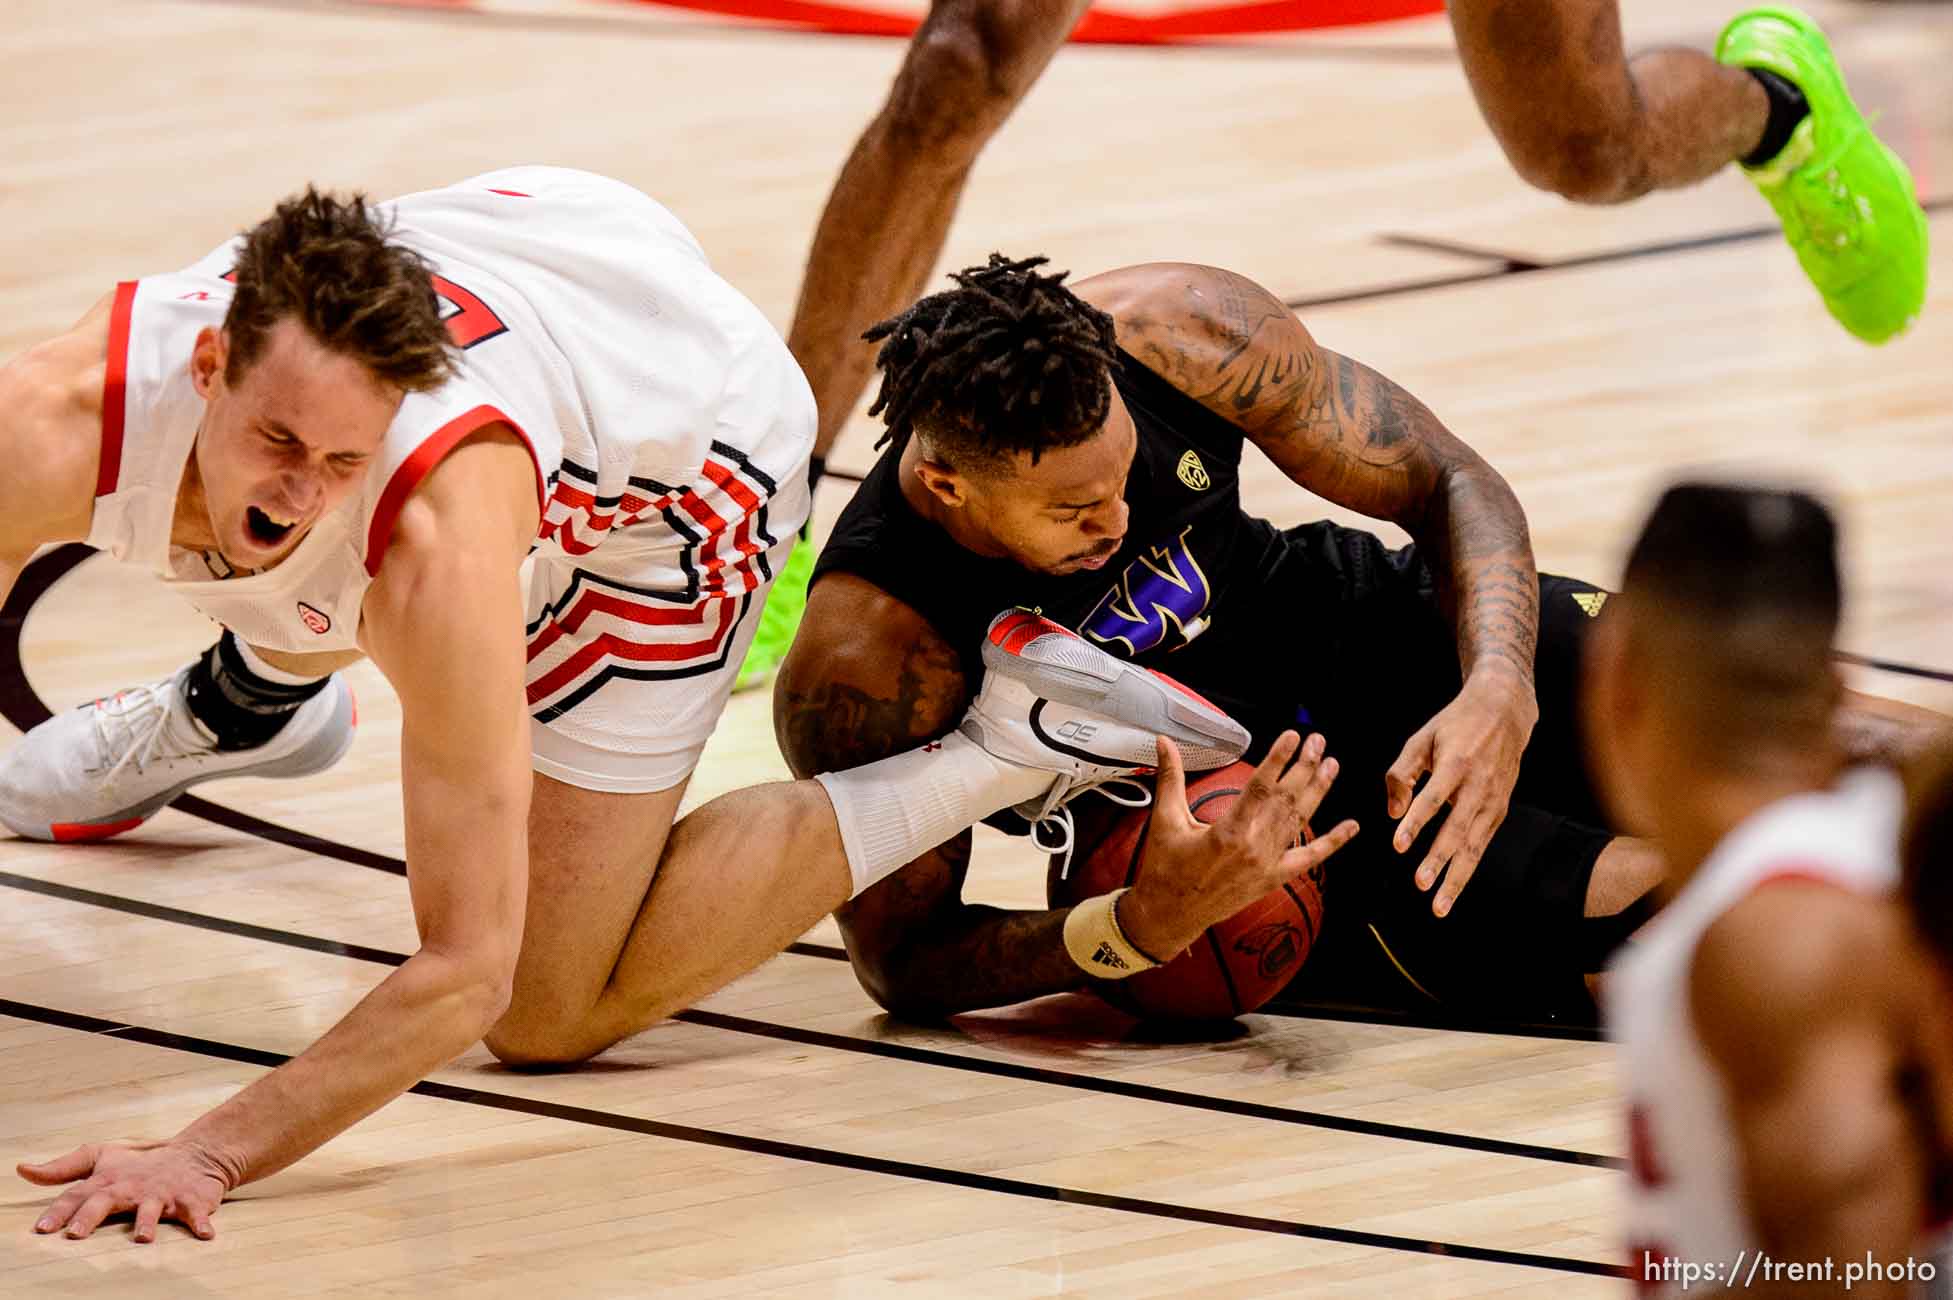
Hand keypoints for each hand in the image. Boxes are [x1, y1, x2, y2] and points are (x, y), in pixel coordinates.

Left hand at [19, 1140, 230, 1242]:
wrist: (196, 1155)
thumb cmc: (140, 1163)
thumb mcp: (100, 1159)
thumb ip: (62, 1168)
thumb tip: (22, 1170)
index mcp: (108, 1180)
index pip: (77, 1195)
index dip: (58, 1211)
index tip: (41, 1229)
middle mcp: (132, 1187)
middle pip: (107, 1201)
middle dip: (91, 1216)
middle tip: (76, 1233)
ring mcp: (162, 1194)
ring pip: (152, 1209)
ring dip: (148, 1222)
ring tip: (142, 1238)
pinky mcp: (191, 1200)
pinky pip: (196, 1213)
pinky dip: (201, 1223)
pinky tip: (205, 1235)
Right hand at [1119, 730, 1358, 960]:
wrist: (1169, 915)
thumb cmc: (1165, 870)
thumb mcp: (1165, 820)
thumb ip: (1170, 778)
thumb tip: (1164, 743)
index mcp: (1228, 831)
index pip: (1261, 786)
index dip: (1279, 758)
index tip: (1292, 736)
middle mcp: (1254, 847)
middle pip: (1287, 798)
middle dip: (1305, 766)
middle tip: (1317, 741)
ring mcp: (1267, 864)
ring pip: (1300, 821)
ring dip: (1318, 791)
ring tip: (1331, 765)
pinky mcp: (1272, 879)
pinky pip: (1309, 858)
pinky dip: (1332, 842)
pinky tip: (1351, 827)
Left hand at [1384, 669, 1537, 916]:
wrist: (1504, 712)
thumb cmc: (1454, 725)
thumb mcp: (1421, 738)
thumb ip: (1401, 774)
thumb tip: (1392, 813)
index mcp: (1457, 763)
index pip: (1433, 798)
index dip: (1416, 823)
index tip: (1398, 845)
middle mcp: (1479, 785)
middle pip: (1458, 829)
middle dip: (1439, 860)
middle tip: (1420, 885)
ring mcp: (1494, 800)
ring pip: (1474, 846)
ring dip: (1456, 877)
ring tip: (1439, 906)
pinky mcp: (1500, 809)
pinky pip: (1482, 844)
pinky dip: (1468, 867)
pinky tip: (1453, 888)